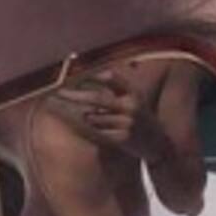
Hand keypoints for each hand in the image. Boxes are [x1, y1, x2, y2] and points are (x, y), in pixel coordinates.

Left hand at [48, 70, 168, 163]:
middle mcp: (132, 106)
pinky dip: (86, 129)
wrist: (159, 144)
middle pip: (96, 98)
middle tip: (56, 92)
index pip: (110, 77)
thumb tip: (91, 72)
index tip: (72, 74)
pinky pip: (95, 132)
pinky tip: (85, 127)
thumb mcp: (134, 97)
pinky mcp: (122, 140)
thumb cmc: (140, 116)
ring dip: (83, 116)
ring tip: (84, 116)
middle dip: (74, 95)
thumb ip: (115, 84)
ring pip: (92, 117)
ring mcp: (127, 124)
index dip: (90, 75)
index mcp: (134, 92)